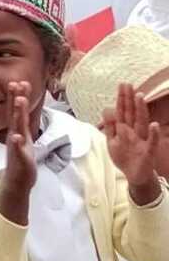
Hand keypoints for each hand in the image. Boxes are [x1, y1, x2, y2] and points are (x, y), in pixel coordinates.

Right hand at [2, 81, 37, 192]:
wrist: (18, 181)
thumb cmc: (22, 160)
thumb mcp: (24, 140)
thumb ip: (22, 126)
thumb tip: (23, 117)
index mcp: (18, 131)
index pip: (16, 111)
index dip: (16, 96)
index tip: (18, 81)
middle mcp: (15, 136)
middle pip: (15, 114)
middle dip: (16, 98)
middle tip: (16, 83)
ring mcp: (16, 147)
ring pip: (17, 127)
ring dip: (17, 114)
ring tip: (19, 101)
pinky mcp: (19, 159)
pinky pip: (17, 150)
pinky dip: (16, 143)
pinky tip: (17, 137)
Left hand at [102, 83, 162, 200]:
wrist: (135, 175)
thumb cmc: (124, 156)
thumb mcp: (113, 141)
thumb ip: (110, 126)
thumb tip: (105, 109)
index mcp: (126, 129)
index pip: (123, 111)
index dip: (122, 99)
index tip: (122, 85)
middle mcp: (135, 132)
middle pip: (131, 113)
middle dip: (129, 99)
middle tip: (128, 84)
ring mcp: (142, 140)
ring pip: (141, 123)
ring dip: (141, 110)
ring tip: (140, 96)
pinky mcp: (148, 151)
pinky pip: (151, 142)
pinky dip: (153, 134)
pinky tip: (154, 125)